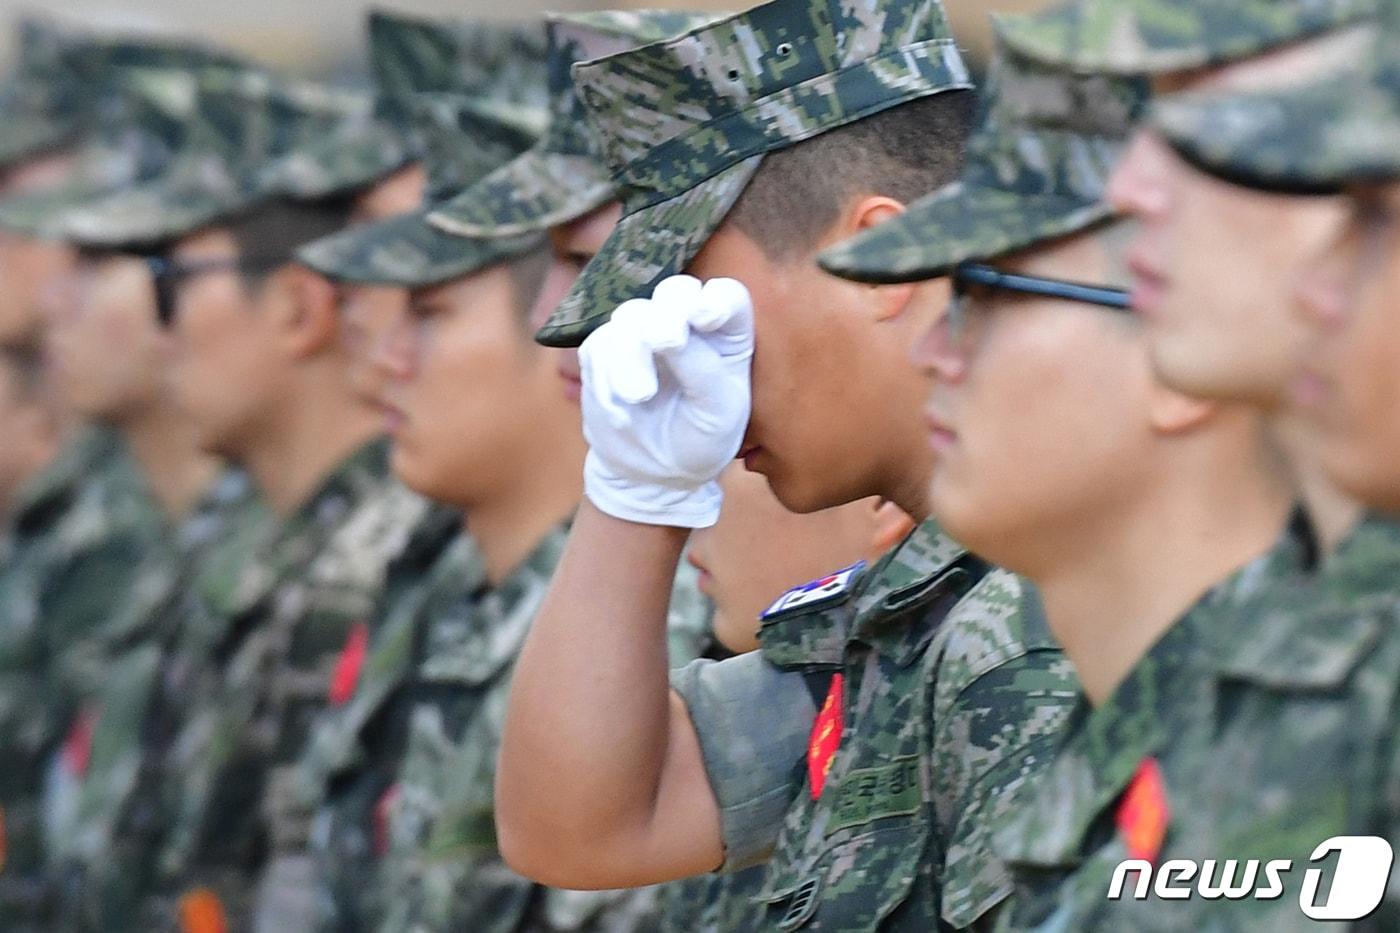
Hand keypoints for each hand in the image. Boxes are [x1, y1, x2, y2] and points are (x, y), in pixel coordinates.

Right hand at [579, 275, 753, 527]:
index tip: (705, 318)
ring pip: (631, 315)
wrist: (652, 473)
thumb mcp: (717, 413)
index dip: (716, 298)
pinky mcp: (606, 348)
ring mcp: (643, 332)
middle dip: (667, 313)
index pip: (727, 295)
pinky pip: (599, 342)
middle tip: (662, 341)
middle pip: (676, 290)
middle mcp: (687, 324)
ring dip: (632, 355)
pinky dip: (607, 373)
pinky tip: (619, 403)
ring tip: (638, 396)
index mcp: (726, 335)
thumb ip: (701, 368)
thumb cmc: (699, 441)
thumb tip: (665, 332)